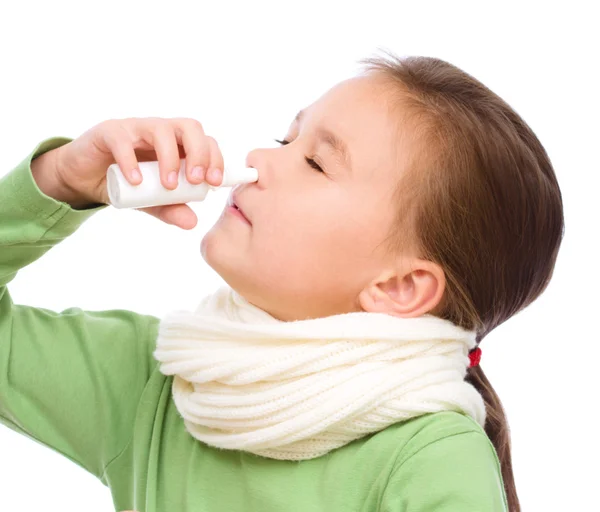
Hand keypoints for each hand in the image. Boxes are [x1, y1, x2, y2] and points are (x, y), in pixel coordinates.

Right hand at [52, 117, 224, 228]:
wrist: (84, 180)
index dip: (214, 158)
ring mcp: (135, 128)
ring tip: (168, 186)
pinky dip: (131, 161)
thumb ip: (171, 209)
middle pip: (189, 127)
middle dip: (199, 153)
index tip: (214, 183)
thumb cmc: (125, 185)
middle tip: (195, 181)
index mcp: (176, 144)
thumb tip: (193, 222)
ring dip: (170, 158)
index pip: (204, 140)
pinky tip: (136, 181)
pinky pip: (123, 140)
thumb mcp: (150, 202)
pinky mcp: (109, 132)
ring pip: (160, 130)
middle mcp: (159, 130)